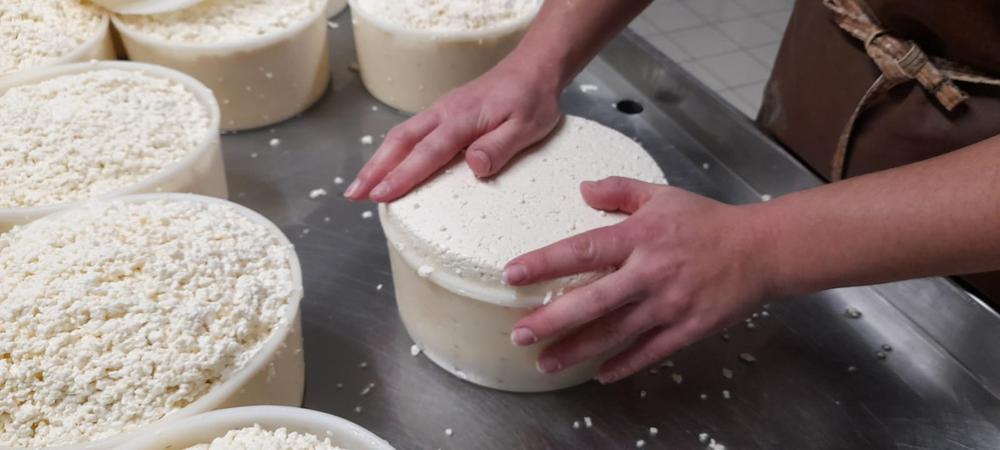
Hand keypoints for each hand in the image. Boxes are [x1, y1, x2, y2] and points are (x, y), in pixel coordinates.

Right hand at [344, 61, 561, 201]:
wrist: (534, 68)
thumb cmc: (532, 99)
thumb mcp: (527, 127)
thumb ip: (499, 147)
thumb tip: (473, 166)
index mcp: (462, 119)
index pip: (426, 152)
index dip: (402, 176)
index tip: (381, 195)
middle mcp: (444, 112)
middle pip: (400, 142)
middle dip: (375, 169)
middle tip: (353, 195)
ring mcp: (442, 110)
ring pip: (401, 136)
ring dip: (379, 161)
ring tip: (361, 187)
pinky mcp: (445, 113)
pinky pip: (412, 133)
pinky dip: (394, 151)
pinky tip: (388, 166)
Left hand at [504, 177, 774, 382]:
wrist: (761, 249)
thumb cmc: (707, 221)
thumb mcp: (662, 195)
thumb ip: (619, 190)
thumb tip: (583, 188)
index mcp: (640, 237)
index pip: (583, 249)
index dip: (546, 262)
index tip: (512, 273)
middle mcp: (650, 272)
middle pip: (594, 300)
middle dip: (553, 319)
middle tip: (520, 333)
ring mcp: (669, 304)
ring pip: (616, 333)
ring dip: (578, 350)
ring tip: (545, 361)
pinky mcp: (688, 328)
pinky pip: (651, 351)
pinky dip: (625, 364)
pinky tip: (600, 375)